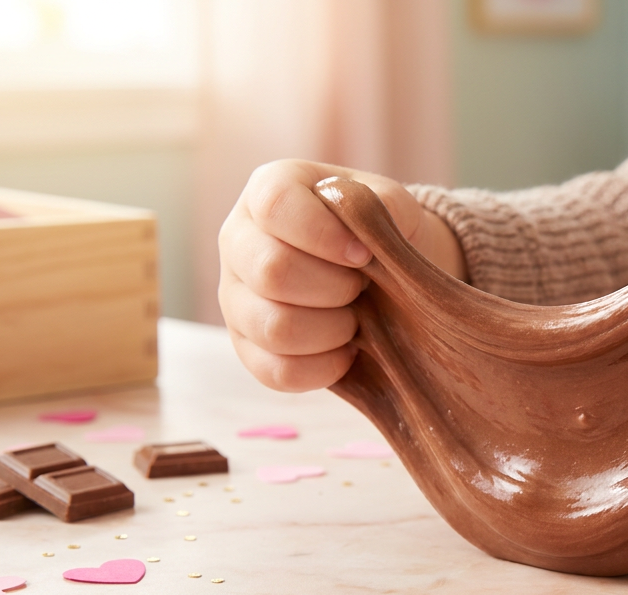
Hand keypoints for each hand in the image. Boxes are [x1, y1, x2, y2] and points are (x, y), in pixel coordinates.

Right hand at [218, 160, 463, 391]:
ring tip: (356, 319)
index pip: (276, 205)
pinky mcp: (246, 347)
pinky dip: (323, 368)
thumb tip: (366, 231)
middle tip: (362, 288)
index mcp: (268, 191)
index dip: (324, 234)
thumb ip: (384, 204)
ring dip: (332, 329)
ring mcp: (235, 298)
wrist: (378, 274)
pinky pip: (276, 371)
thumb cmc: (378, 230)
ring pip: (273, 327)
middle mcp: (238, 241)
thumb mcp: (391, 205)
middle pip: (272, 271)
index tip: (363, 254)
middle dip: (335, 288)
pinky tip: (347, 351)